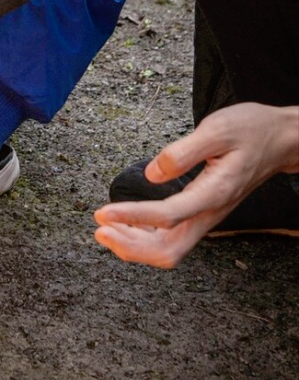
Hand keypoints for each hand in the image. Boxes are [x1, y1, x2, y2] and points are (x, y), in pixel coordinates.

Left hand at [94, 103, 298, 268]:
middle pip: (168, 250)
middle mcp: (209, 213)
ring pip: (169, 249)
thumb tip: (153, 173)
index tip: (102, 213)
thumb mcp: (217, 129)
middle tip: (99, 229)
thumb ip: (183, 152)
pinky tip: (125, 225)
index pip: (167, 216)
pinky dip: (144, 237)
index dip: (131, 217)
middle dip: (131, 246)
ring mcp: (206, 217)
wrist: (282, 140)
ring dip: (134, 245)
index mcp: (214, 193)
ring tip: (105, 229)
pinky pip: (171, 237)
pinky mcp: (201, 213)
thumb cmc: (251, 130)